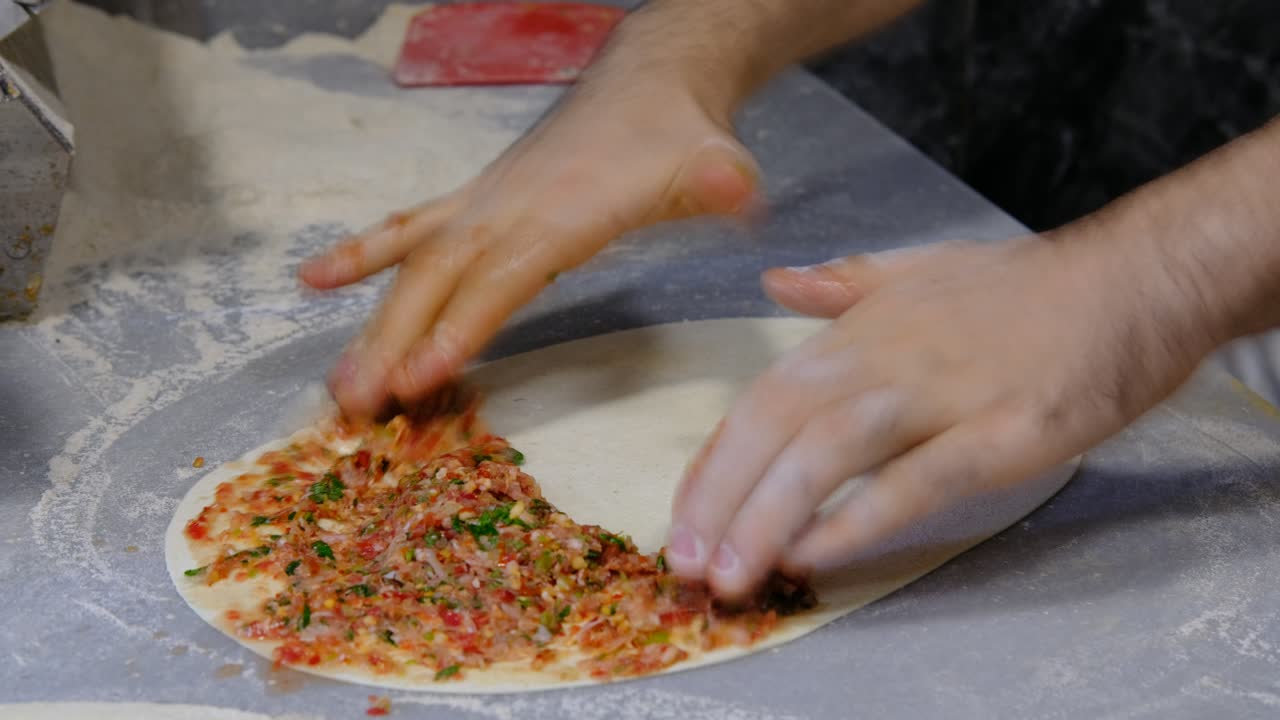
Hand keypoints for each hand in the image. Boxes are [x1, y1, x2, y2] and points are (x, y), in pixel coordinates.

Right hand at [301, 79, 759, 417]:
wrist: (645, 84)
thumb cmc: (677, 138)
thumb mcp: (715, 162)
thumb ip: (723, 185)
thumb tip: (737, 194)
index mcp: (561, 212)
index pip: (502, 277)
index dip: (460, 327)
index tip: (419, 378)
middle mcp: (508, 208)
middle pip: (439, 279)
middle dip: (394, 341)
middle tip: (354, 404)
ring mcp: (484, 202)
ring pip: (413, 263)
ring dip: (372, 322)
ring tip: (336, 381)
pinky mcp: (476, 201)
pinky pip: (408, 229)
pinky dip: (362, 255)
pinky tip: (314, 280)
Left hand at [665, 234, 1216, 597]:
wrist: (1131, 281)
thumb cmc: (1025, 289)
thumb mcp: (920, 269)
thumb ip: (843, 283)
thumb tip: (776, 280)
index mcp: (861, 329)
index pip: (764, 396)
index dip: (717, 458)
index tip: (684, 511)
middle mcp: (885, 357)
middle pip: (778, 424)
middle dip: (722, 494)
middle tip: (685, 558)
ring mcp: (942, 392)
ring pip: (830, 452)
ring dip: (769, 514)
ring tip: (732, 569)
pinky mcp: (1000, 430)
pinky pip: (915, 479)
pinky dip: (861, 517)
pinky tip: (817, 553)